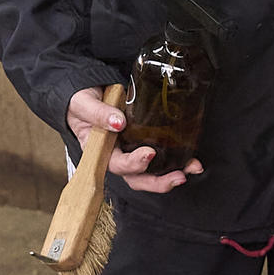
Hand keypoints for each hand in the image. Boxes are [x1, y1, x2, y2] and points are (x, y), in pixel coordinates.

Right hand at [66, 86, 202, 194]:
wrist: (88, 92)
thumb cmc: (81, 102)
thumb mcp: (82, 103)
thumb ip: (97, 113)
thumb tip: (118, 123)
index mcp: (100, 151)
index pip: (117, 165)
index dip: (133, 164)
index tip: (148, 154)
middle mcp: (118, 156)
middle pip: (138, 178)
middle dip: (159, 182)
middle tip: (179, 176)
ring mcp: (132, 151)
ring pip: (152, 172)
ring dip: (173, 174)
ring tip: (192, 168)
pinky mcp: (145, 142)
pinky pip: (162, 156)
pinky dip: (178, 159)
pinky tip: (191, 159)